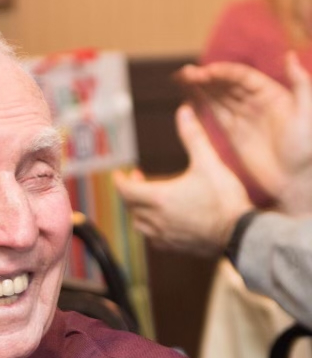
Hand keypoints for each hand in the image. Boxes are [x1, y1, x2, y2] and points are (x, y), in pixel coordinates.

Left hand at [115, 104, 253, 256]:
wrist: (240, 233)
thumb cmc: (224, 198)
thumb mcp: (209, 162)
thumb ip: (193, 137)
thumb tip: (184, 111)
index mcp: (158, 198)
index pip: (126, 190)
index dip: (119, 180)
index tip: (118, 173)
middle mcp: (155, 219)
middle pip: (130, 205)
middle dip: (129, 191)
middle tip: (136, 178)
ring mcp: (162, 235)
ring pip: (138, 222)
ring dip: (138, 208)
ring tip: (147, 197)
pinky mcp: (172, 246)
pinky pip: (151, 236)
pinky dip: (149, 224)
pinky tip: (160, 218)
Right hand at [178, 54, 311, 210]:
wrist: (295, 179)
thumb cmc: (306, 148)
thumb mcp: (307, 114)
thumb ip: (300, 84)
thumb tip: (288, 55)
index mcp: (271, 93)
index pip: (242, 77)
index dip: (223, 73)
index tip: (204, 73)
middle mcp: (255, 101)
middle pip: (226, 84)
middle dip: (206, 77)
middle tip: (185, 73)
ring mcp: (243, 117)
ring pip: (218, 97)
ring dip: (200, 87)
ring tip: (181, 78)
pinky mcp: (233, 134)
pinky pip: (215, 114)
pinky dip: (202, 104)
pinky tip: (189, 96)